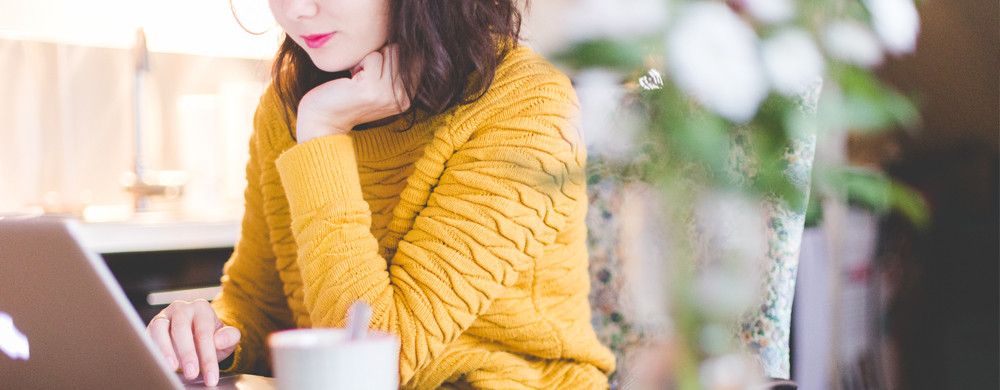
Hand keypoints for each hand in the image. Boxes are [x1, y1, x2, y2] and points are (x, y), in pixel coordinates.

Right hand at [145, 299, 240, 385]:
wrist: (195, 337)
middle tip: (192, 373)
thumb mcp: (226, 338)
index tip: (211, 376)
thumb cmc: (211, 339)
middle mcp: (181, 309)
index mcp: (201, 308)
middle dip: (187, 353)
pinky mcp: (149, 328)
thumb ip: (229, 337)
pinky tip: (158, 363)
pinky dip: (152, 350)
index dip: (208, 356)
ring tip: (172, 368)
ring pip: (160, 329)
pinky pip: (147, 337)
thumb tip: (220, 340)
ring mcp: (163, 317)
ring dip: (165, 350)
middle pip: (181, 328)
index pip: (204, 332)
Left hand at [296, 44, 411, 142]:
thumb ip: (395, 70)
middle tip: (364, 74)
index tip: (376, 71)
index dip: (392, 56)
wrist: (325, 119)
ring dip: (368, 58)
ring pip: (388, 52)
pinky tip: (351, 79)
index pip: (414, 59)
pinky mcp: (371, 88)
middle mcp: (402, 98)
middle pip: (400, 53)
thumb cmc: (348, 97)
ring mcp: (388, 94)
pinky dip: (359, 62)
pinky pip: (372, 56)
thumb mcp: (379, 86)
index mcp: (407, 98)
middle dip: (380, 55)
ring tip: (358, 77)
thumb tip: (404, 43)